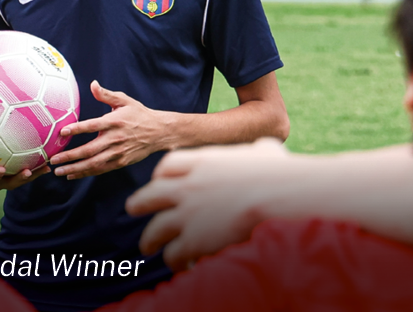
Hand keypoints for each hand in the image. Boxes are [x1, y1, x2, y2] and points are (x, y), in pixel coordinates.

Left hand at [48, 81, 170, 180]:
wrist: (159, 132)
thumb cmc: (139, 114)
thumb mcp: (124, 101)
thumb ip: (106, 94)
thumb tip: (92, 84)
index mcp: (114, 121)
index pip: (92, 126)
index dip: (76, 129)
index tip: (61, 132)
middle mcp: (114, 138)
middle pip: (89, 149)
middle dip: (70, 156)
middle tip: (53, 160)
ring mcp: (117, 153)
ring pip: (93, 163)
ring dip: (75, 168)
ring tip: (58, 171)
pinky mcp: (120, 162)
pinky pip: (100, 169)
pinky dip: (86, 173)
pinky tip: (72, 174)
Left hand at [126, 138, 289, 270]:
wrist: (277, 194)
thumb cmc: (279, 172)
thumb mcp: (265, 151)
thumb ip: (257, 150)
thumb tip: (265, 149)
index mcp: (201, 162)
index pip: (168, 166)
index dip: (160, 175)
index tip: (159, 181)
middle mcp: (186, 187)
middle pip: (149, 195)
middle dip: (139, 203)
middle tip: (133, 208)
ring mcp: (186, 214)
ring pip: (154, 230)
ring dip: (149, 239)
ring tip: (148, 247)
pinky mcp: (193, 240)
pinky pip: (173, 254)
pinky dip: (175, 260)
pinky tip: (181, 265)